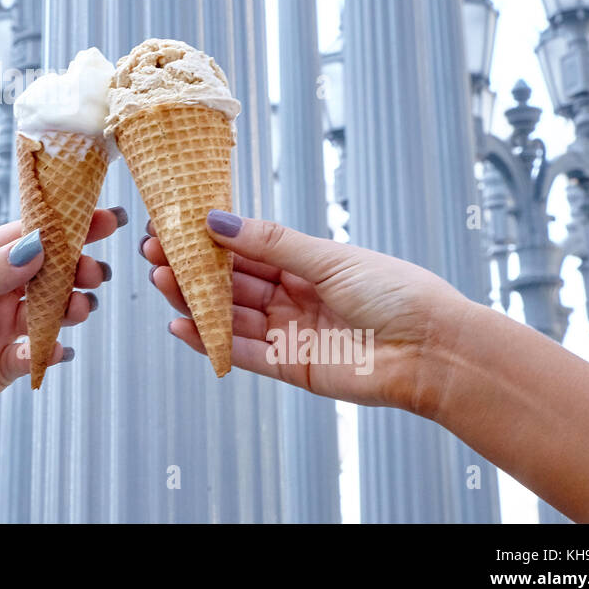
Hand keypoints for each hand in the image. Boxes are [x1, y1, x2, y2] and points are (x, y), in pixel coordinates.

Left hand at [0, 209, 125, 453]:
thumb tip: (36, 247)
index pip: (25, 235)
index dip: (64, 226)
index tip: (102, 219)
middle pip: (47, 272)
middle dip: (76, 269)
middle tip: (94, 273)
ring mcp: (0, 326)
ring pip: (50, 310)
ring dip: (70, 307)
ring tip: (80, 309)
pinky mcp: (4, 364)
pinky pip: (38, 352)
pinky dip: (51, 349)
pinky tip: (55, 348)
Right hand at [140, 210, 471, 416]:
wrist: (434, 351)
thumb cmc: (396, 293)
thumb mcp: (329, 258)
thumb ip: (271, 243)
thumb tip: (218, 221)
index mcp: (305, 266)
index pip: (245, 250)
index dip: (208, 240)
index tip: (172, 228)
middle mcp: (293, 298)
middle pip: (231, 283)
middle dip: (191, 269)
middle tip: (154, 255)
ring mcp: (290, 333)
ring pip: (230, 316)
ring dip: (194, 301)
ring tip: (161, 282)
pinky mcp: (292, 367)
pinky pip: (242, 354)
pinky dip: (211, 343)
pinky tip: (182, 326)